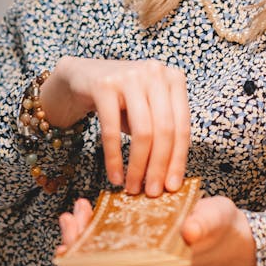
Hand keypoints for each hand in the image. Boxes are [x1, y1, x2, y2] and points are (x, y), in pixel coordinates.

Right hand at [40, 56, 189, 194]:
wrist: (82, 76)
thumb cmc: (122, 100)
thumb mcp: (148, 111)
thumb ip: (162, 135)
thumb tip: (170, 179)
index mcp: (175, 79)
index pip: (182, 126)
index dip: (178, 160)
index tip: (172, 187)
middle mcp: (156, 73)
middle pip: (164, 130)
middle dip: (158, 167)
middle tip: (152, 192)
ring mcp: (130, 76)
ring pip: (142, 132)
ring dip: (138, 166)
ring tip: (132, 187)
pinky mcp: (104, 85)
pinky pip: (111, 130)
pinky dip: (114, 158)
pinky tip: (115, 176)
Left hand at [55, 194, 256, 265]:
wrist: (233, 235)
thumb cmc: (222, 229)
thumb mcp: (215, 222)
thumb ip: (202, 225)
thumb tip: (188, 230)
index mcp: (156, 265)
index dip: (84, 259)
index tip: (72, 238)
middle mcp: (143, 262)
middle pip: (98, 261)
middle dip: (78, 240)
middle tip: (73, 214)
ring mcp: (142, 250)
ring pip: (102, 249)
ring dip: (85, 231)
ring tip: (79, 208)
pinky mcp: (144, 235)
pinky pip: (114, 236)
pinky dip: (100, 222)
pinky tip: (95, 206)